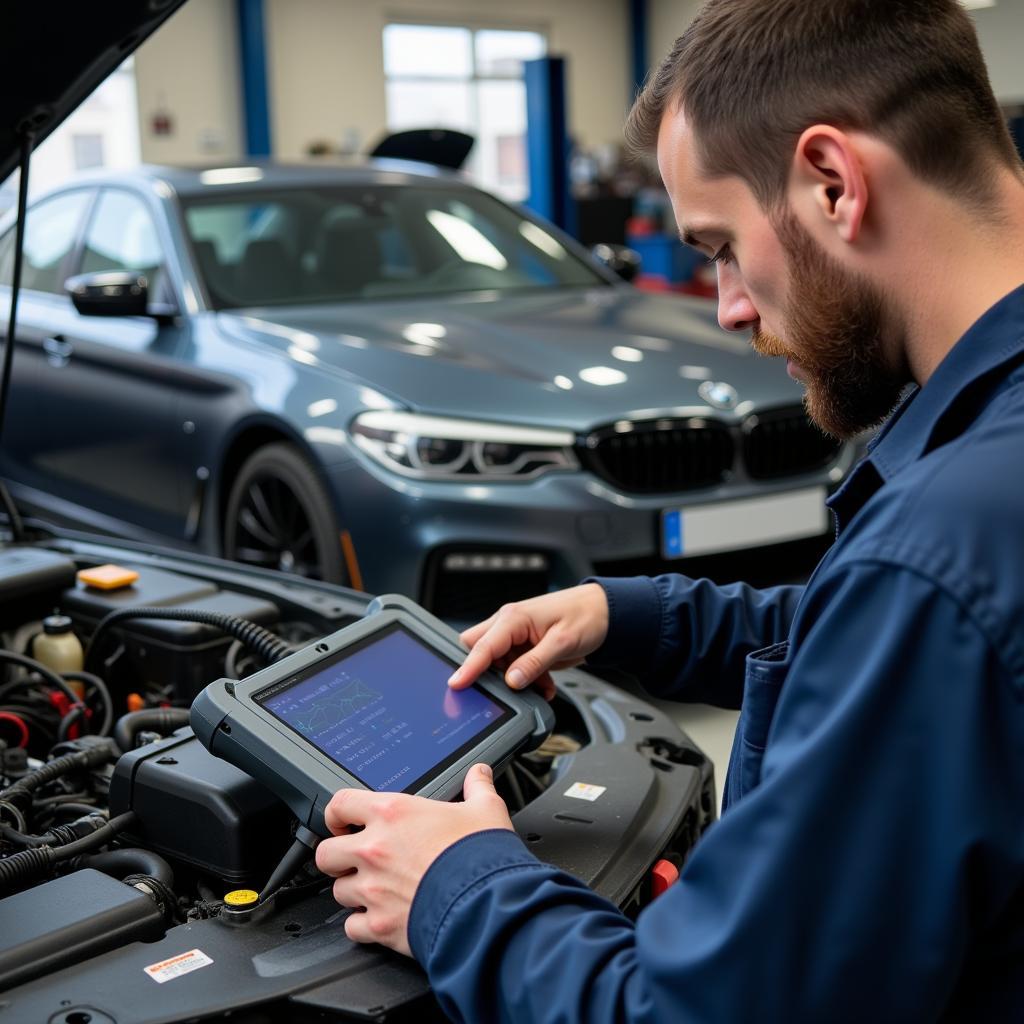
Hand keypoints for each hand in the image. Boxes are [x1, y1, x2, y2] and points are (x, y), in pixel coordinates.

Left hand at [314, 764, 513, 955]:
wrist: (487, 907)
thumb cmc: (482, 859)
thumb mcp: (486, 810)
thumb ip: (477, 787)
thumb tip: (479, 774)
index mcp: (393, 814)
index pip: (340, 804)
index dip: (337, 813)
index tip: (345, 821)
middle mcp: (375, 850)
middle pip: (326, 852)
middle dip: (338, 857)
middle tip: (355, 859)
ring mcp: (373, 890)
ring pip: (338, 891)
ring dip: (354, 891)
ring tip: (376, 890)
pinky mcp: (379, 925)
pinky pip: (352, 927)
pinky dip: (363, 925)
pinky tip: (381, 918)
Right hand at [448, 583, 609, 698]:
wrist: (607, 613)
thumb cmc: (586, 616)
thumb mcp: (562, 642)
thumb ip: (534, 663)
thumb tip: (512, 681)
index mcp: (513, 618)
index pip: (482, 646)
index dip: (467, 667)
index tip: (455, 684)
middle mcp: (510, 624)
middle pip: (479, 650)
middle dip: (488, 673)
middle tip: (507, 687)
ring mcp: (516, 635)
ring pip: (497, 663)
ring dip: (514, 679)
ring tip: (541, 684)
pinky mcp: (525, 646)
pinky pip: (513, 667)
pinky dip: (526, 679)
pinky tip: (545, 683)